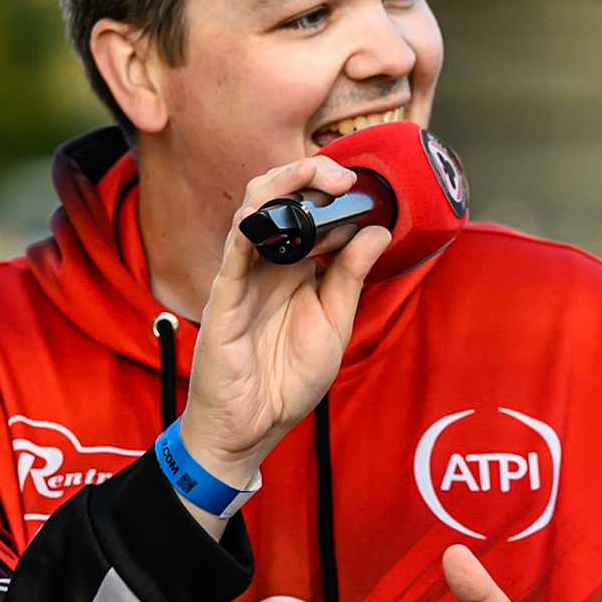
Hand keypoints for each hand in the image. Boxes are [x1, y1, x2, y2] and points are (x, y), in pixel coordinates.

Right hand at [178, 157, 390, 485]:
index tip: (363, 185)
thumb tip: (377, 231)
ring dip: (282, 185)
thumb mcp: (334, 323)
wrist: (254, 427)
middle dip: (307, 174)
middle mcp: (266, 265)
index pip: (306, 211)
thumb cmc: (287, 379)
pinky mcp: (224, 299)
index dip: (330, 189)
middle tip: (343, 175)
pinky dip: (252, 227)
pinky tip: (273, 213)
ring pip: (251, 212)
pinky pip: (234, 253)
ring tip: (315, 175)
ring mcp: (242, 277)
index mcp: (294, 269)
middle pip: (276, 198)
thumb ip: (350, 277)